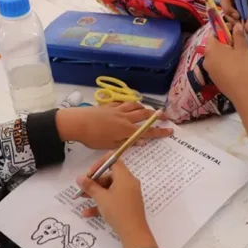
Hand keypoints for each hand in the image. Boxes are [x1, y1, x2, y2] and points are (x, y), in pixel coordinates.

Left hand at [57, 102, 172, 148]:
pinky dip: (129, 103)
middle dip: (156, 115)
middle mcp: (125, 117)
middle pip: (144, 114)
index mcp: (126, 129)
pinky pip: (123, 102)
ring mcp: (117, 110)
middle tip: (164, 115)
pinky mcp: (109, 106)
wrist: (77, 123)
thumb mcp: (110, 145)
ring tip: (147, 109)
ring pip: (135, 105)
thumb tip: (141, 141)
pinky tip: (129, 105)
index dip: (160, 132)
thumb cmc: (93, 137)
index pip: (147, 131)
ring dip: (143, 107)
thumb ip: (126, 142)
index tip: (170, 131)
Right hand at [77, 160, 157, 247]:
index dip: (99, 164)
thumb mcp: (101, 198)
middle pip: (109, 175)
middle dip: (94, 182)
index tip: (89, 174)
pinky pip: (113, 199)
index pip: (113, 160)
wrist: (134, 233)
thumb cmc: (118, 211)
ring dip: (96, 193)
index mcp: (124, 176)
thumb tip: (80, 178)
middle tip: (83, 188)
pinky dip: (102, 203)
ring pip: (110, 188)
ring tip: (82, 198)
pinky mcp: (128, 204)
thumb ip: (90, 186)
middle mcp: (128, 182)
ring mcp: (129, 193)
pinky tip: (87, 213)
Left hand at [203, 24, 247, 103]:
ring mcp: (209, 70)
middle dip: (226, 41)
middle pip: (215, 45)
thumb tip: (236, 25)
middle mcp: (206, 59)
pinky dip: (226, 62)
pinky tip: (237, 66)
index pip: (214, 32)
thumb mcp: (243, 49)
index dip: (224, 28)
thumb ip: (238, 35)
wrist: (245, 94)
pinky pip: (219, 66)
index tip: (236, 28)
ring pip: (217, 56)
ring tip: (241, 54)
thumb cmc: (244, 68)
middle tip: (240, 41)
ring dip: (227, 52)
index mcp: (211, 49)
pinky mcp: (214, 79)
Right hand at [221, 0, 247, 31]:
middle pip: (227, 11)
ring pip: (232, 21)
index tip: (237, 15)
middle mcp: (241, 3)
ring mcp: (244, 13)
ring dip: (235, 26)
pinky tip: (245, 35)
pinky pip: (240, 28)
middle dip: (231, 19)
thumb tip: (247, 27)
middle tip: (240, 25)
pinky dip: (240, 32)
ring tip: (244, 31)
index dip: (227, 7)